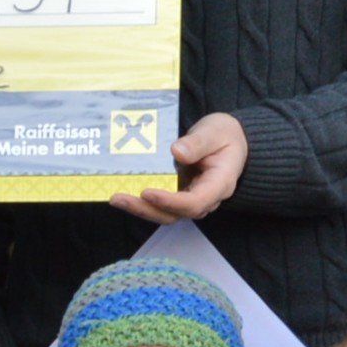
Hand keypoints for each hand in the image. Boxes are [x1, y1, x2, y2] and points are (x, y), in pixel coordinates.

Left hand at [115, 112, 248, 224]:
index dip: (171, 202)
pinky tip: (122, 192)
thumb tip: (177, 152)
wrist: (229, 140)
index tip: (148, 192)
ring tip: (116, 198)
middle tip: (120, 198)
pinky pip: (159, 204)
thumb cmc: (224, 135)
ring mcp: (190, 199)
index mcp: (219, 184)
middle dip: (146, 209)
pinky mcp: (178, 195)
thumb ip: (198, 142)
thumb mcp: (215, 131)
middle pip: (176, 214)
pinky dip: (141, 201)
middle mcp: (205, 198)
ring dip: (140, 208)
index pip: (195, 202)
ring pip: (165, 213)